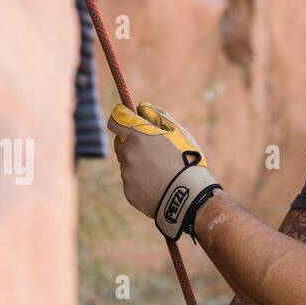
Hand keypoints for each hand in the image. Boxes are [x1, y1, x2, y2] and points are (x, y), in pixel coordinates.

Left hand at [107, 101, 222, 240]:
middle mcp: (128, 153)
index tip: (127, 119)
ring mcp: (127, 173)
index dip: (120, 118)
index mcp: (138, 135)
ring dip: (138, 164)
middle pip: (120, 143)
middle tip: (152, 151)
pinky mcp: (129, 191)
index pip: (116, 119)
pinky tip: (158, 185)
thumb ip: (158, 116)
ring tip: (160, 172)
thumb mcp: (179, 133)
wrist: (189, 197)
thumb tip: (142, 107)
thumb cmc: (187, 160)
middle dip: (132, 143)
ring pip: (127, 164)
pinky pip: (131, 182)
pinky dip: (141, 182)